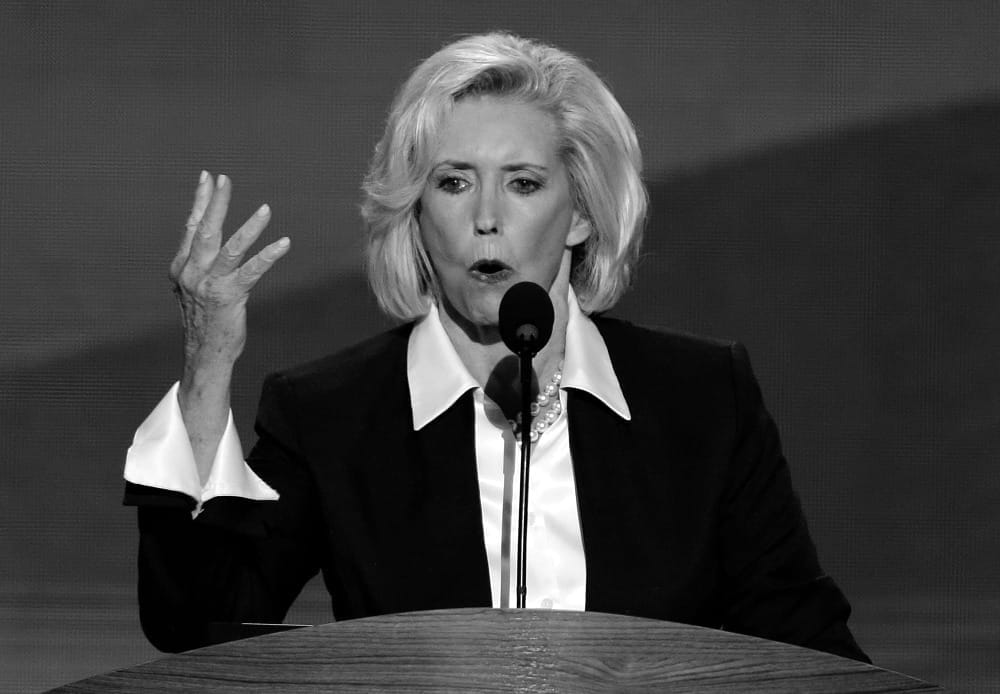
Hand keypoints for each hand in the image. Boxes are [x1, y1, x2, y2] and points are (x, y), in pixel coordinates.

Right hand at [170, 172, 289, 373]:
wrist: (204, 354)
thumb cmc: (204, 320)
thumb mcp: (194, 289)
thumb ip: (198, 266)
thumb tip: (204, 244)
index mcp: (182, 267)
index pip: (191, 227)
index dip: (200, 202)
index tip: (207, 178)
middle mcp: (192, 273)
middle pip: (205, 230)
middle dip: (216, 203)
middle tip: (225, 179)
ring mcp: (209, 285)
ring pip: (229, 248)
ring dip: (249, 227)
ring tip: (266, 209)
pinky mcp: (229, 297)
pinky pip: (252, 271)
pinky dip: (269, 255)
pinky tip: (284, 243)